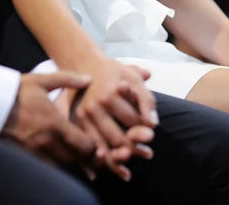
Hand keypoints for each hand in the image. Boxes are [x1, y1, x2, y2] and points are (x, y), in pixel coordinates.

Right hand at [0, 72, 94, 164]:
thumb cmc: (17, 91)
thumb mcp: (44, 81)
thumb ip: (69, 80)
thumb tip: (89, 79)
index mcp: (56, 125)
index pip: (83, 145)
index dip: (93, 147)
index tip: (95, 143)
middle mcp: (47, 141)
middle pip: (73, 158)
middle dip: (82, 156)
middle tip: (88, 151)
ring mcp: (34, 150)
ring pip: (59, 164)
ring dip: (67, 160)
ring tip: (72, 152)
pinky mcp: (23, 155)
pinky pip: (43, 164)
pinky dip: (51, 162)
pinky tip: (54, 154)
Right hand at [73, 58, 156, 179]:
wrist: (85, 65)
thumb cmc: (115, 73)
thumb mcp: (134, 78)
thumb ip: (146, 99)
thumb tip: (153, 124)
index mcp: (110, 95)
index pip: (133, 121)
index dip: (145, 129)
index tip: (150, 135)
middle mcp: (94, 107)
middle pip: (118, 138)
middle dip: (134, 147)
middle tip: (146, 153)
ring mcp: (82, 117)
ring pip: (103, 148)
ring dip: (119, 159)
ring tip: (131, 157)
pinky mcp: (75, 124)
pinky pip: (88, 148)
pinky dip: (101, 159)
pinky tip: (114, 163)